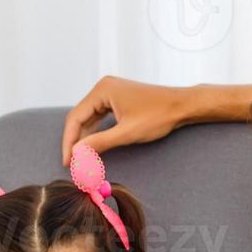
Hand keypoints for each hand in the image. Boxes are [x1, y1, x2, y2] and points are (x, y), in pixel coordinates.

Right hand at [60, 77, 192, 164]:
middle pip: (80, 117)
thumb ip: (100, 142)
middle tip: (73, 164)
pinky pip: (100, 116)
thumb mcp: (127, 133)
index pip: (75, 117)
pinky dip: (96, 132)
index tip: (68, 161)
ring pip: (89, 118)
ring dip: (85, 138)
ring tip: (81, 159)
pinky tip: (92, 147)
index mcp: (102, 89)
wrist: (183, 106)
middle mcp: (103, 87)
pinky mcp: (118, 99)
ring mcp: (110, 92)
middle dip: (76, 141)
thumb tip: (76, 153)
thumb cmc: (159, 116)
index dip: (69, 141)